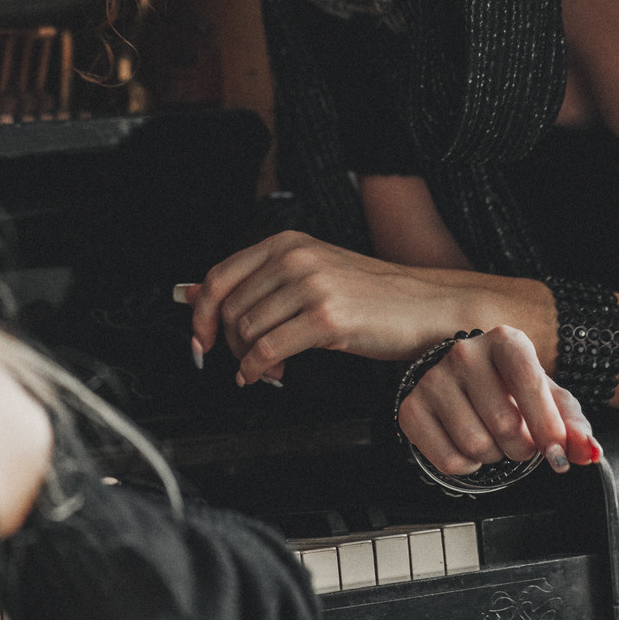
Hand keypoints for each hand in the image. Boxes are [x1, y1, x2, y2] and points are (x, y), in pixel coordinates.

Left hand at [190, 230, 466, 386]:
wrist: (427, 308)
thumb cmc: (373, 297)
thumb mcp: (309, 278)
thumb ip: (255, 284)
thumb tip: (192, 293)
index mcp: (287, 243)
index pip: (221, 275)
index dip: (202, 312)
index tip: (200, 339)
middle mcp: (295, 257)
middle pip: (230, 307)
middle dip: (229, 343)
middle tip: (245, 361)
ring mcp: (311, 285)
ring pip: (246, 330)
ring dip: (248, 360)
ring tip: (268, 369)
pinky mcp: (326, 318)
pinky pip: (268, 349)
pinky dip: (257, 370)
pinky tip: (268, 376)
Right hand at [397, 327, 601, 475]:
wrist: (468, 380)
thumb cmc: (514, 388)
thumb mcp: (551, 399)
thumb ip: (575, 426)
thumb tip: (589, 451)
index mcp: (505, 342)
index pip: (529, 384)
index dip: (548, 427)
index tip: (557, 453)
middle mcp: (465, 353)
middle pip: (505, 426)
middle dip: (522, 447)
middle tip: (520, 439)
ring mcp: (434, 378)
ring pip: (476, 446)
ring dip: (494, 456)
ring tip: (493, 438)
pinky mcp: (412, 407)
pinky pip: (448, 460)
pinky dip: (467, 466)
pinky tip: (469, 445)